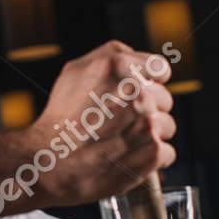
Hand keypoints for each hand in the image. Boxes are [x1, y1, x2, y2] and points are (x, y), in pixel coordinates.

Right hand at [0, 42, 176, 218]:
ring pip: (167, 127)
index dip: (151, 84)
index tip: (139, 96)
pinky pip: (167, 153)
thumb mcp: (74, 71)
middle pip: (165, 100)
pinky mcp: (153, 152)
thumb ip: (110, 54)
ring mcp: (148, 123)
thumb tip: (137, 57)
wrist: (51, 163)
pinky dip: (151, 160)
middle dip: (148, 111)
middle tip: (121, 125)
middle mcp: (138, 92)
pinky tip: (128, 160)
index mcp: (121, 66)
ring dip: (151, 135)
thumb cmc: (59, 118)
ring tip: (122, 143)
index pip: (161, 70)